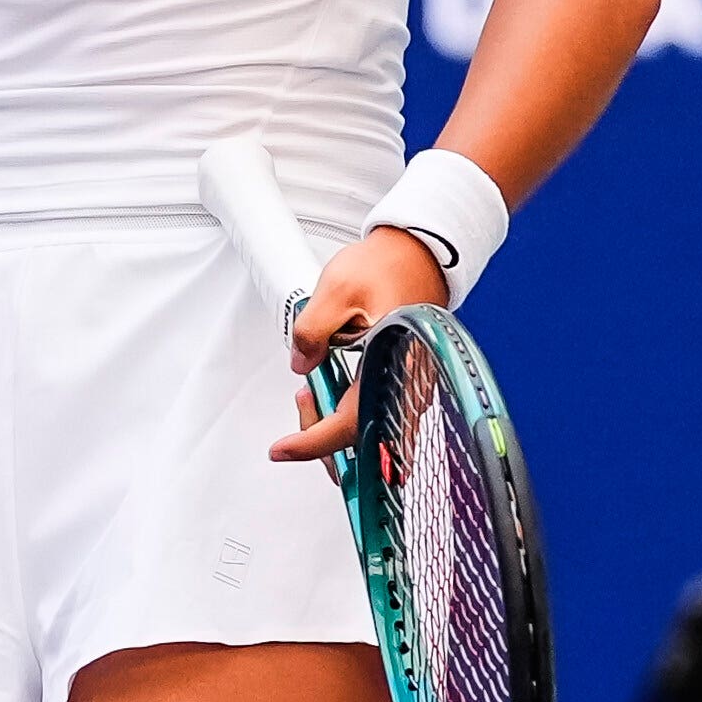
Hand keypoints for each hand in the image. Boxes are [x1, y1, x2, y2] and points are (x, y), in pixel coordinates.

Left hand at [269, 227, 448, 464]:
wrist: (419, 252)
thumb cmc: (389, 267)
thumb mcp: (336, 291)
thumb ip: (311, 332)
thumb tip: (301, 364)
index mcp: (391, 364)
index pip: (350, 424)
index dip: (312, 443)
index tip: (282, 449)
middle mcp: (408, 383)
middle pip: (365, 443)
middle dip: (324, 439)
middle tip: (303, 404)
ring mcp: (410, 385)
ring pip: (372, 432)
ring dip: (336, 426)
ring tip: (313, 392)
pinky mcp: (406, 382)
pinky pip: (378, 414)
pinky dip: (350, 413)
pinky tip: (333, 389)